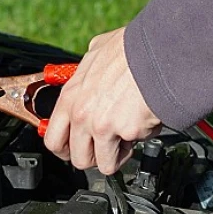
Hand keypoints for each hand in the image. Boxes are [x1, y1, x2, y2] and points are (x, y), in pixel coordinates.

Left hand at [43, 28, 160, 174]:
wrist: (159, 53)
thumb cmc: (132, 50)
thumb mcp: (97, 52)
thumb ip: (88, 70)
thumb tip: (92, 69)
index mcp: (71, 96)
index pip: (53, 139)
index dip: (65, 150)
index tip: (74, 149)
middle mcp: (81, 114)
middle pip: (78, 159)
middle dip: (94, 157)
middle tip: (105, 147)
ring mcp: (102, 126)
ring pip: (104, 164)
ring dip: (117, 155)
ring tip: (127, 135)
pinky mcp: (126, 132)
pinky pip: (133, 149)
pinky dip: (140, 140)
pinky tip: (143, 121)